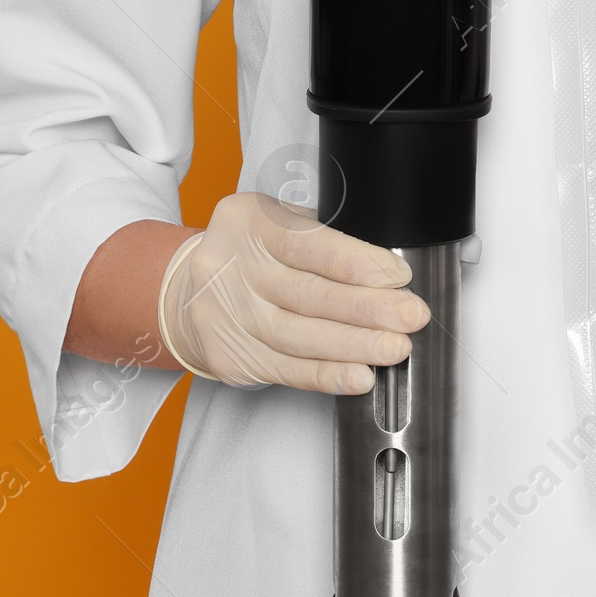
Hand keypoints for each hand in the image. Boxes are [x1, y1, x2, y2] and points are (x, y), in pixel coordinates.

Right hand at [157, 191, 427, 393]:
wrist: (185, 292)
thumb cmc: (248, 253)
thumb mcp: (274, 222)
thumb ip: (320, 237)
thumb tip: (384, 270)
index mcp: (247, 221)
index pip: (307, 244)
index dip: (356, 263)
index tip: (397, 276)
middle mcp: (230, 267)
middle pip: (307, 293)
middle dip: (368, 308)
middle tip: (410, 315)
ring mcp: (227, 315)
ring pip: (299, 336)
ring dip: (355, 345)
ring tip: (394, 348)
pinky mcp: (230, 356)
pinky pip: (286, 369)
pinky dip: (327, 375)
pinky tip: (359, 375)